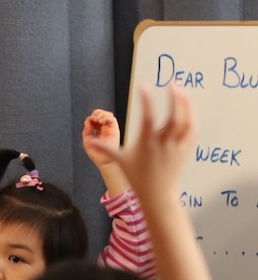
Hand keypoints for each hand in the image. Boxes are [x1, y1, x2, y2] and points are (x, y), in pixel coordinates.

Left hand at [82, 108, 130, 196]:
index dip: (91, 118)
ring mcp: (111, 129)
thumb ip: (86, 131)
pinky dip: (106, 117)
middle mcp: (105, 129)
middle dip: (96, 113)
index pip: (96, 119)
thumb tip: (88, 121)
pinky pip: (112, 119)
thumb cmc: (96, 154)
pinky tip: (101, 121)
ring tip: (97, 119)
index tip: (87, 122)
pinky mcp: (115, 130)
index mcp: (98, 131)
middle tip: (93, 119)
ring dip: (101, 114)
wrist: (104, 161)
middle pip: (102, 114)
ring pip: (108, 115)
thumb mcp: (87, 141)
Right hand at [90, 86, 194, 203]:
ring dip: (185, 104)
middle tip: (171, 84)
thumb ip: (105, 149)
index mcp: (146, 144)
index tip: (143, 86)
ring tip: (181, 90)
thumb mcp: (120, 161)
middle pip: (173, 117)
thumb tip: (88, 142)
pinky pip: (192, 130)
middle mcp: (163, 144)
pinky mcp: (185, 150)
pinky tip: (189, 107)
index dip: (145, 100)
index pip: (147, 117)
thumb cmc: (137, 178)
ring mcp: (176, 147)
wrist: (157, 195)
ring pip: (185, 122)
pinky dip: (192, 116)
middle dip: (174, 99)